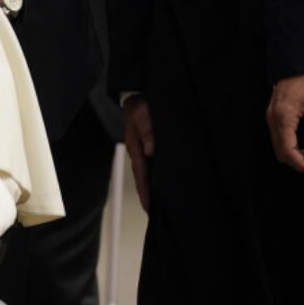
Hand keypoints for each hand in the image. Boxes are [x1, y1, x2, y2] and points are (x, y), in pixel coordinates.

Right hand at [123, 94, 154, 212]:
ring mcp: (145, 148)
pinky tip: (167, 180)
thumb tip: (152, 151)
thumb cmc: (141, 103)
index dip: (145, 192)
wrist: (138, 90)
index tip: (149, 208)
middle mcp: (140, 151)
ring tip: (162, 203)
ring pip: (150, 172)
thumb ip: (147, 131)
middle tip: (155, 214)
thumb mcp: (143, 113)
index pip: (141, 175)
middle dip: (148, 195)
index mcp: (136, 148)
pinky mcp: (153, 144)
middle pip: (144, 178)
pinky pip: (156, 164)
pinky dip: (160, 175)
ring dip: (154, 187)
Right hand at [266, 74, 303, 175]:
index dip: (300, 163)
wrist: (298, 66)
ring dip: (295, 155)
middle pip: (280, 151)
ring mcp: (271, 118)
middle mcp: (273, 119)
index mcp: (283, 117)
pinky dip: (291, 146)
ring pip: (278, 146)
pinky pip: (278, 138)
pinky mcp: (273, 117)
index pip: (288, 149)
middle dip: (299, 162)